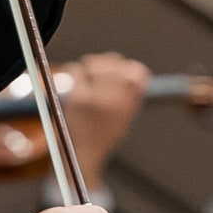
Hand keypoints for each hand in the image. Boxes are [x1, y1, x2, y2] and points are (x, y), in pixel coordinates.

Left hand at [56, 53, 149, 175]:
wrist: (86, 151)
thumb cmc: (105, 133)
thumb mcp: (127, 115)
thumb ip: (131, 93)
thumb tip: (128, 66)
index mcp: (130, 103)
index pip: (137, 72)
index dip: (130, 67)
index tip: (124, 69)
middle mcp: (115, 99)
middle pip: (114, 61)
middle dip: (108, 62)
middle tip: (102, 70)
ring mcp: (95, 97)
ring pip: (93, 62)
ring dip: (90, 65)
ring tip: (89, 75)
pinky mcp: (77, 97)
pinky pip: (76, 70)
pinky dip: (75, 72)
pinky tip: (77, 81)